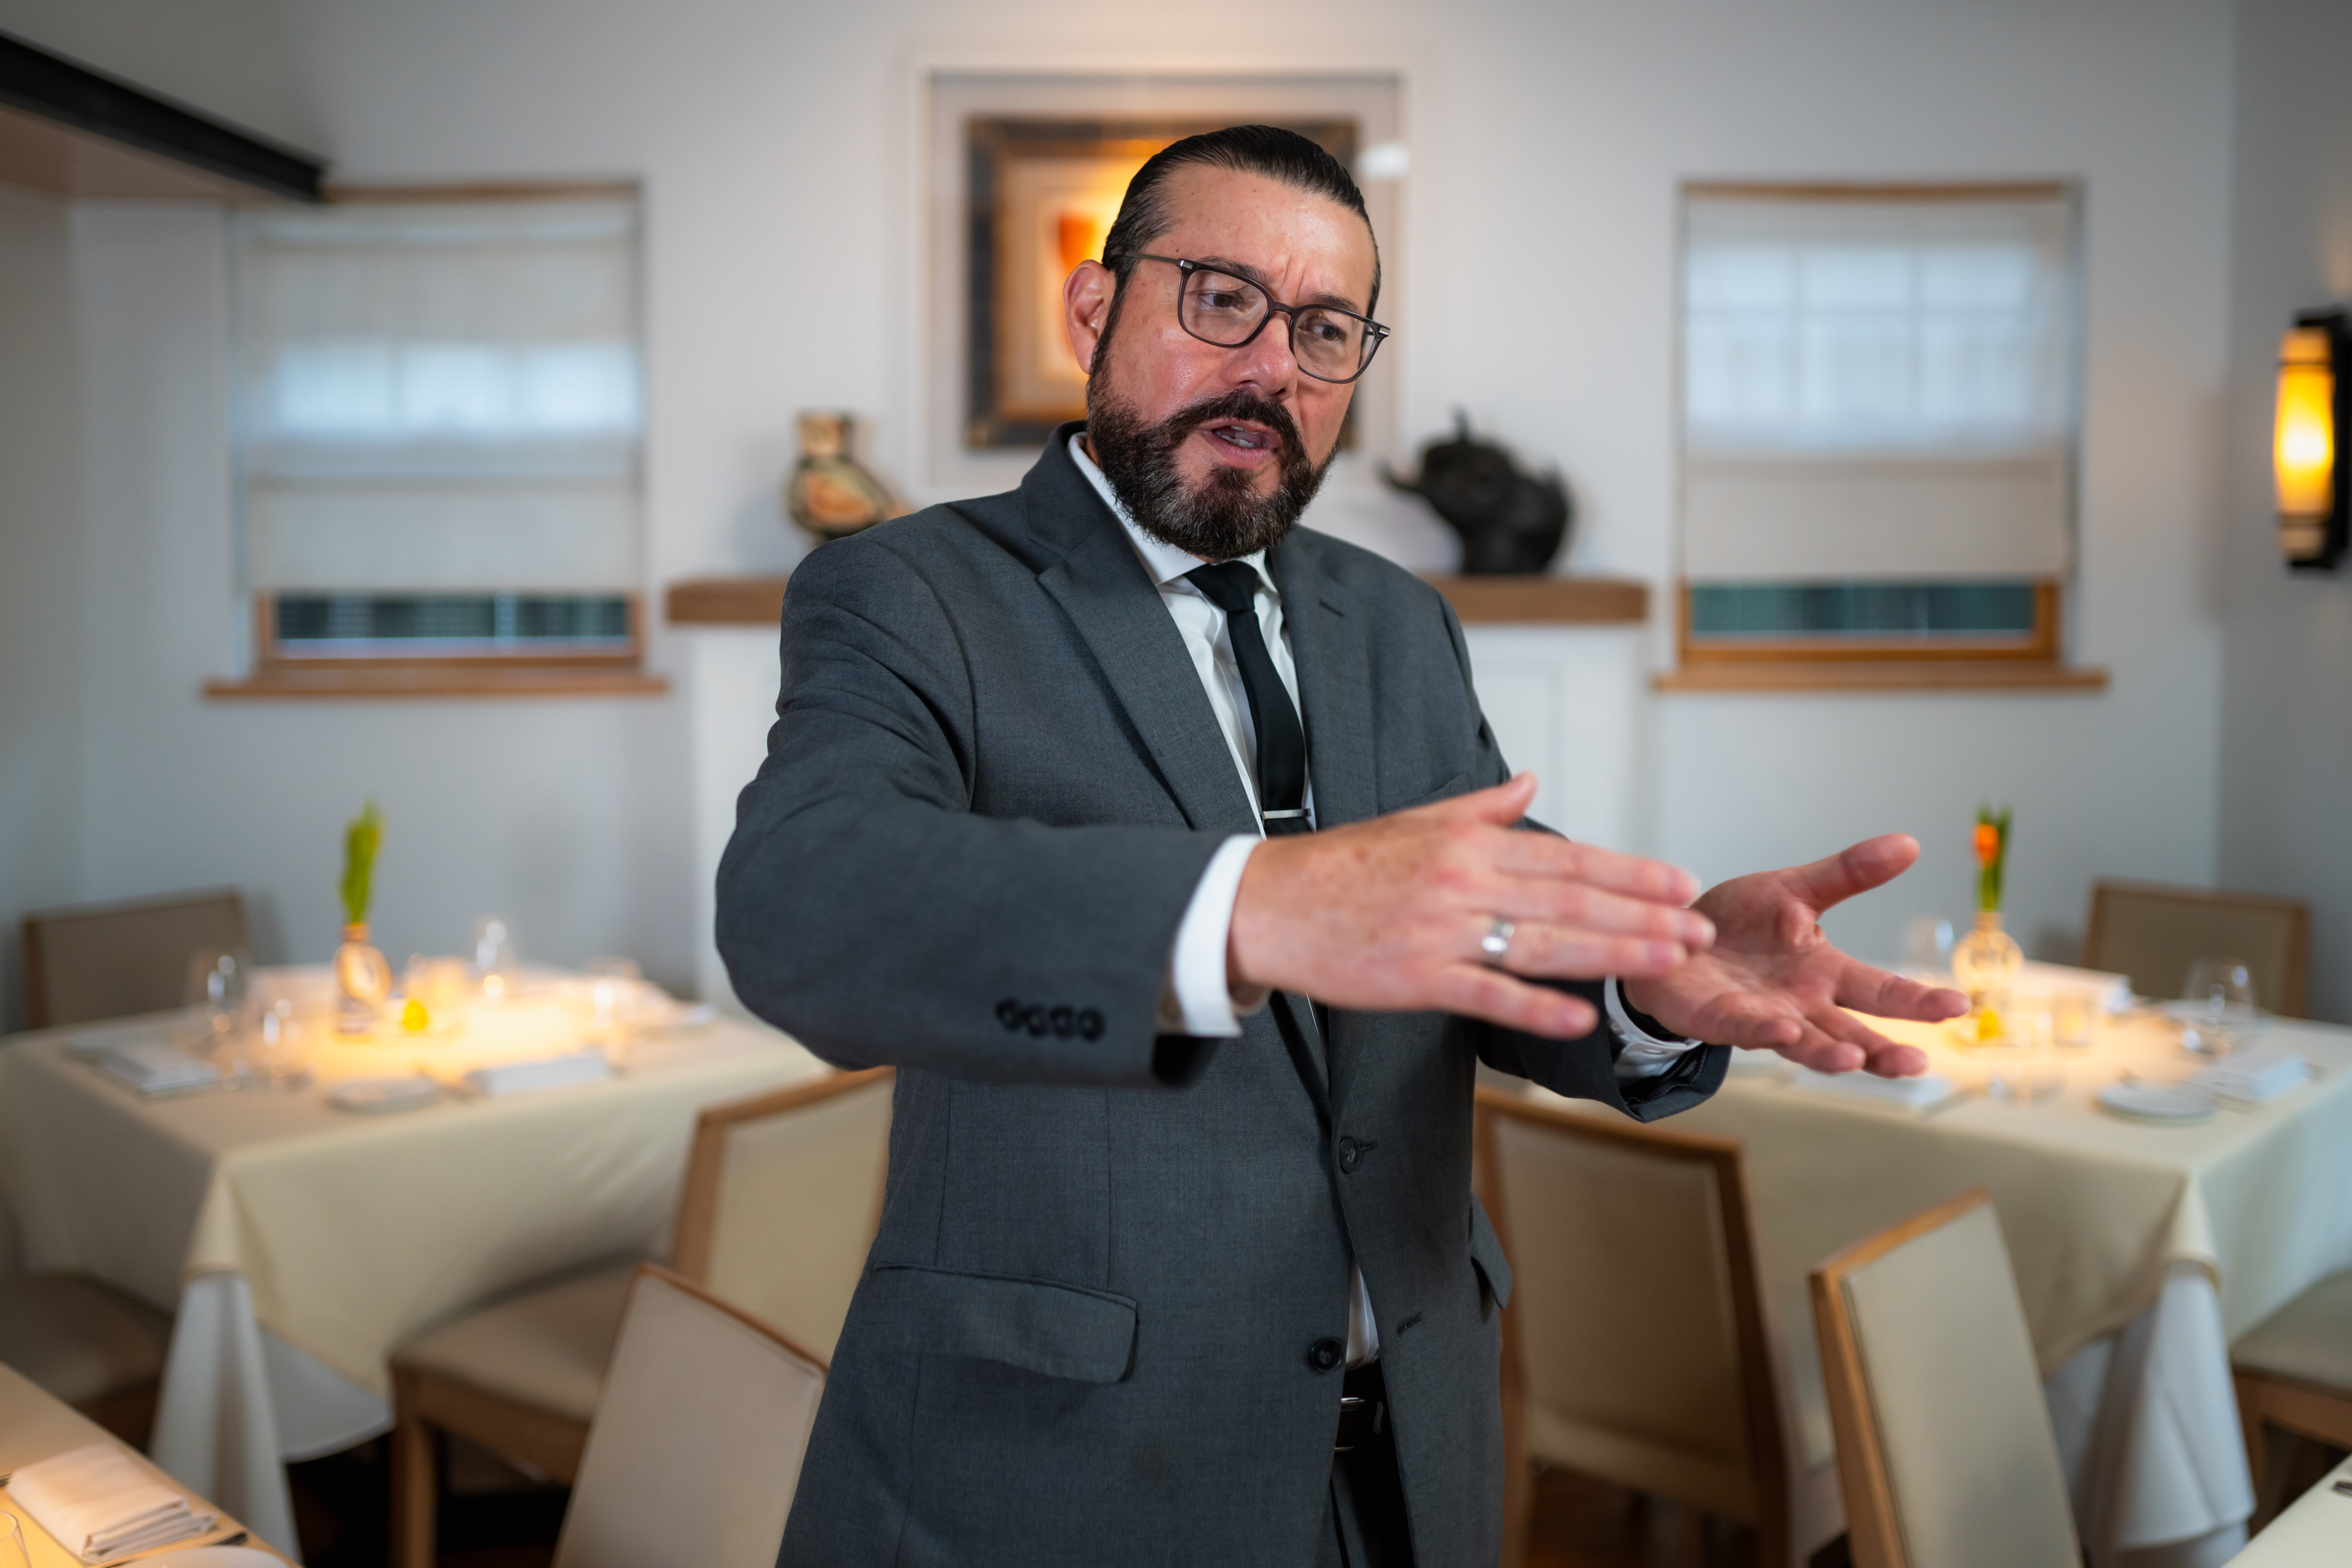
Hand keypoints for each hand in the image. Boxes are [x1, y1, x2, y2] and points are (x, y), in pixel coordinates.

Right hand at [1228, 774, 1714, 1037]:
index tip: (1680, 884)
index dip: (1630, 872)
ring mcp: (1441, 930)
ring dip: (1611, 953)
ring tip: (1667, 960)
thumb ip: (1482, 807)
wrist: (1269, 902)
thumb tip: (1531, 782)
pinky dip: (1535, 1007)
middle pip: (1570, 899)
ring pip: (1542, 942)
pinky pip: (1487, 993)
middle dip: (1643, 915)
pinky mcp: (1417, 976)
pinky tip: (1578, 1018)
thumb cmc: (1343, 865)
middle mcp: (1463, 881)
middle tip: (1699, 931)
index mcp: (1468, 842)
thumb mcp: (1416, 822)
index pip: (1567, 856)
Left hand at [1621, 835, 1967, 1076]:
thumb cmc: (1739, 923)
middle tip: (1915, 1063)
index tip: (1958, 1004)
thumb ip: (1847, 874)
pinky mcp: (1717, 1019)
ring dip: (1829, 1054)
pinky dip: (1762, 1031)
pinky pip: (1742, 1028)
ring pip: (1803, 1044)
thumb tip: (1908, 843)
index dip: (1918, 1001)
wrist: (1672, 936)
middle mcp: (1801, 1005)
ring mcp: (1761, 1018)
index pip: (1880, 989)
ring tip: (1854, 1060)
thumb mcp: (1794, 891)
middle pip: (1851, 1033)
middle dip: (1883, 1051)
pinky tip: (1782, 1030)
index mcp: (1825, 973)